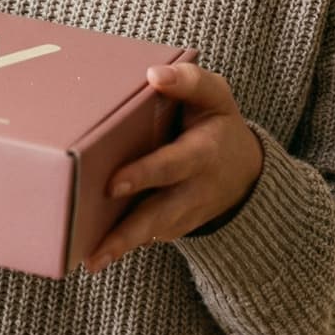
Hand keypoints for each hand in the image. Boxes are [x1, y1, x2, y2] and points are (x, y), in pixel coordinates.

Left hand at [84, 63, 263, 273]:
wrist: (244, 170)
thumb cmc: (217, 122)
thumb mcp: (214, 94)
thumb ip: (188, 81)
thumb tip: (154, 74)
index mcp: (203, 153)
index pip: (172, 165)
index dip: (145, 174)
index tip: (114, 184)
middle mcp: (194, 190)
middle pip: (159, 214)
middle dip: (128, 231)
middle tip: (95, 247)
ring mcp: (184, 214)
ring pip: (150, 232)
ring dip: (120, 247)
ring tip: (90, 260)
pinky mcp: (173, 225)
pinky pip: (147, 235)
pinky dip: (123, 244)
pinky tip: (93, 251)